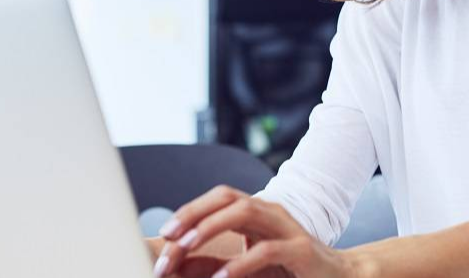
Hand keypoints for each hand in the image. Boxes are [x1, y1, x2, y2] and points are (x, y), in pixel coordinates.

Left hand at [153, 185, 360, 277]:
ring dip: (210, 227)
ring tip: (187, 246)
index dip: (190, 210)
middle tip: (169, 238)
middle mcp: (271, 213)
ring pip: (245, 212)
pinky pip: (267, 249)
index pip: (219, 198)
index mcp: (257, 213)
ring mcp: (288, 228)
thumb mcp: (245, 267)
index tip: (166, 233)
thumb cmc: (290, 272)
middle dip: (193, 213)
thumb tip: (176, 264)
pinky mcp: (302, 250)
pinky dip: (241, 263)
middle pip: (227, 197)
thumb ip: (213, 265)